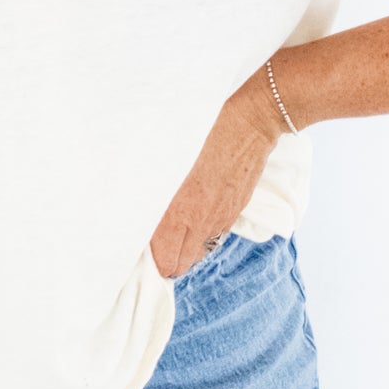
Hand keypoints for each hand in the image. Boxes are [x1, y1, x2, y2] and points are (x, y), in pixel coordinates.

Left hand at [147, 82, 280, 279]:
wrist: (252, 124)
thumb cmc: (210, 133)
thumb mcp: (174, 158)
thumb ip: (161, 189)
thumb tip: (147, 209)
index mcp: (183, 208)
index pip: (163, 253)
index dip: (150, 260)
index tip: (136, 254)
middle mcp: (203, 220)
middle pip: (178, 263)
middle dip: (163, 263)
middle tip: (149, 253)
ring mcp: (222, 218)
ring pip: (196, 254)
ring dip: (181, 255)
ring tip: (168, 246)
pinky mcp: (235, 212)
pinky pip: (212, 240)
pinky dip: (198, 243)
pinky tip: (191, 232)